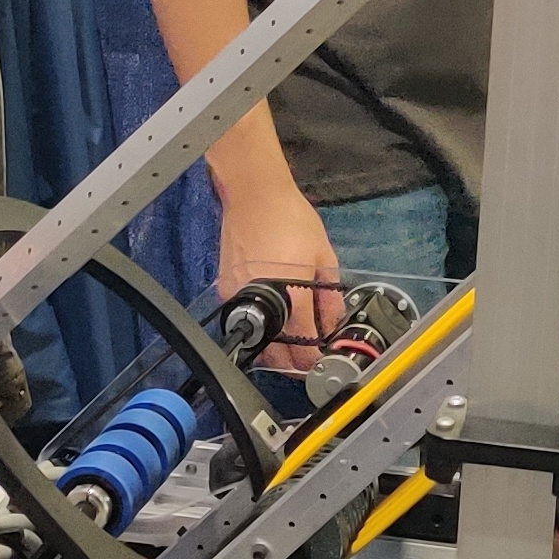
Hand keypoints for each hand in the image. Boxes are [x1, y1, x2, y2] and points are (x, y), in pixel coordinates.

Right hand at [216, 181, 344, 369]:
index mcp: (292, 294)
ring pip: (256, 339)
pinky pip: (243, 318)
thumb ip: (330, 294)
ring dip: (274, 348)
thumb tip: (333, 322)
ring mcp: (239, 296)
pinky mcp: (226, 289)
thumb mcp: (324, 255)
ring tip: (291, 342)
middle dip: (292, 362)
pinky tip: (272, 319)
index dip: (313, 360)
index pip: (302, 344)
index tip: (319, 363)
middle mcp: (263, 300)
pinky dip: (258, 325)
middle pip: (275, 352)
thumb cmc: (291, 218)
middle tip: (306, 359)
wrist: (255, 195)